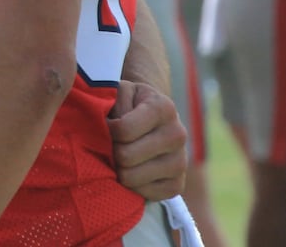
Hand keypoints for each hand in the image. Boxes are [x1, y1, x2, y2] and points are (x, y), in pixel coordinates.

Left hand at [108, 80, 186, 200]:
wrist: (155, 120)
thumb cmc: (130, 104)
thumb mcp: (120, 92)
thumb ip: (111, 102)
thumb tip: (105, 127)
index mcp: (163, 108)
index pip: (123, 130)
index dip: (107, 130)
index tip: (107, 125)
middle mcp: (177, 134)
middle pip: (126, 156)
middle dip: (111, 151)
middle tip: (111, 144)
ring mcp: (181, 162)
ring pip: (131, 177)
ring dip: (118, 169)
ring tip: (120, 157)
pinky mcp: (178, 185)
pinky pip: (144, 194)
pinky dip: (131, 185)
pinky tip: (132, 170)